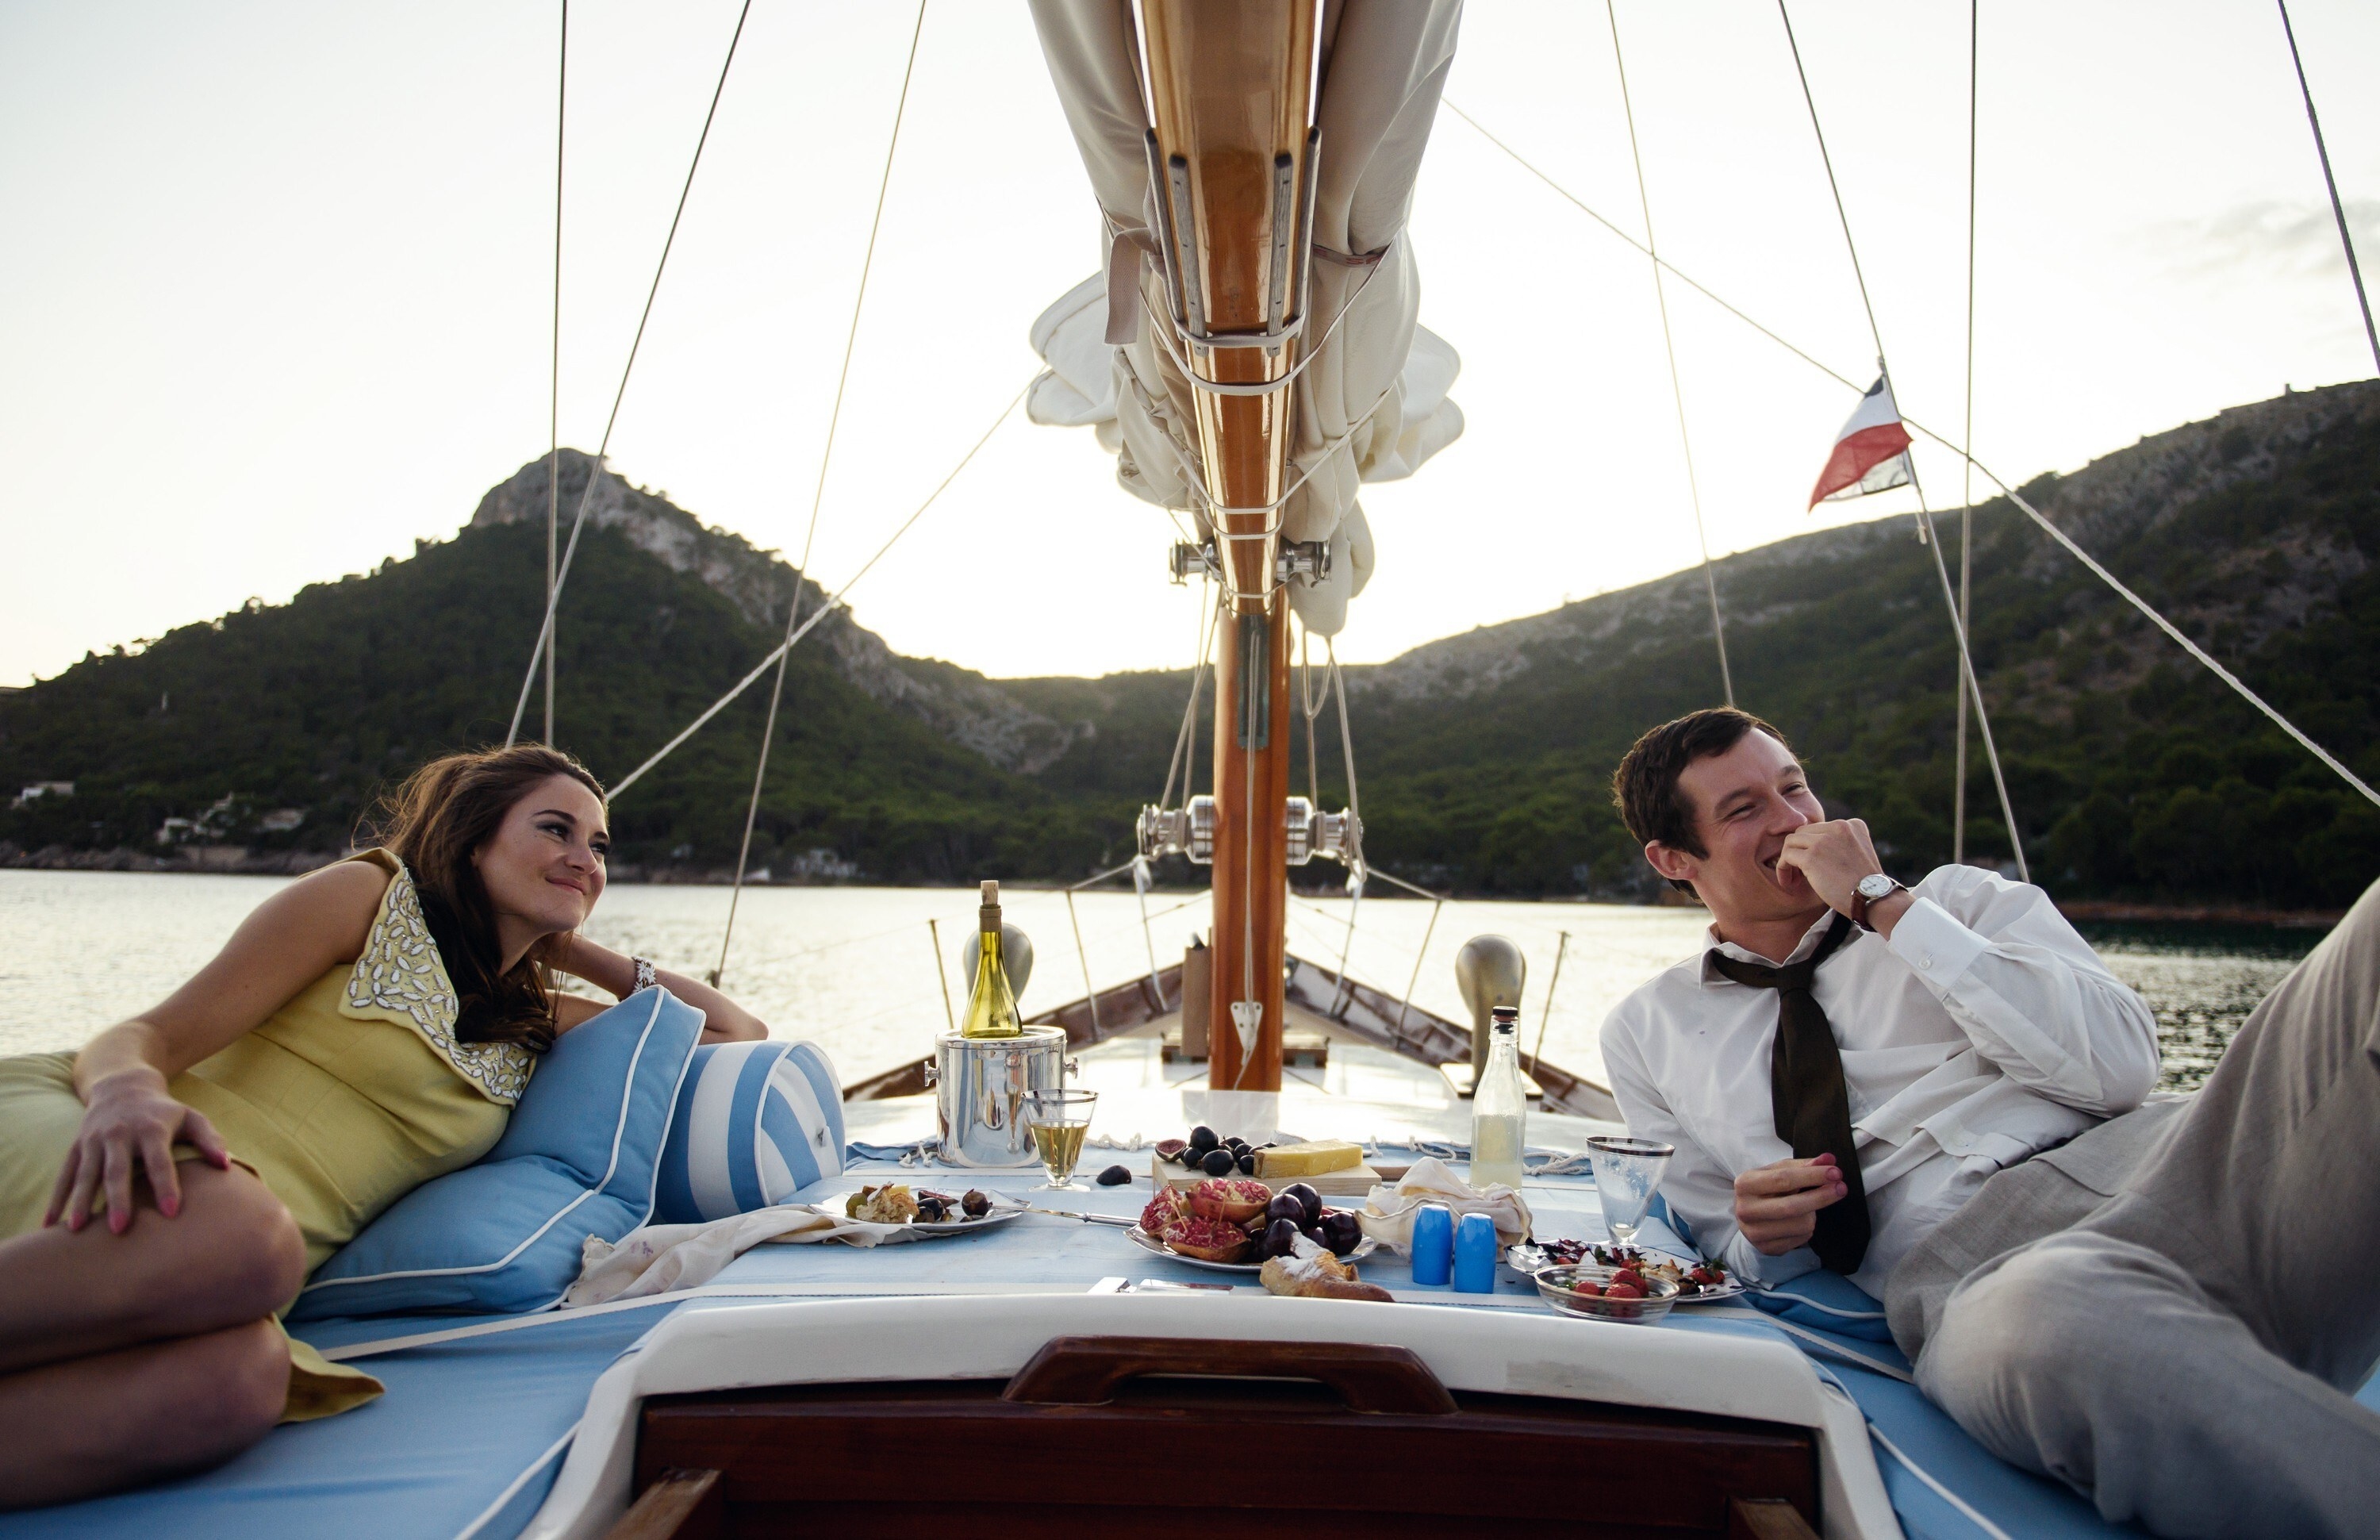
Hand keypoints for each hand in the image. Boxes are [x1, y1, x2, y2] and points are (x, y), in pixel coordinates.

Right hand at [45, 1068, 229, 1234]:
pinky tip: (48, 1225)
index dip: (167, 1185)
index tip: (171, 1213)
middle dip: (118, 1199)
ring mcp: (94, 1140)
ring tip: (76, 1231)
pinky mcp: (76, 1146)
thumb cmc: (164, 1112)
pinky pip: (64, 1175)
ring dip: (80, 1202)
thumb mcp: (191, 1117)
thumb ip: (209, 1139)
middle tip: (119, 1229)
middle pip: (118, 1170)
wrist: (123, 1085)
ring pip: (85, 1174)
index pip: (160, 1161)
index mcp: (151, 1129)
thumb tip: (226, 1165)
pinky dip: (56, 1199)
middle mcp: (119, 1134)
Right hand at [1732, 1154, 1847, 1255]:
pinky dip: (1808, 1228)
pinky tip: (1800, 1221)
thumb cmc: (1768, 1189)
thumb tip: (1829, 1159)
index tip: (1835, 1172)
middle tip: (1841, 1188)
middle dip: (1821, 1196)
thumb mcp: (1780, 1171)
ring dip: (1813, 1214)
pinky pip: (1802, 1238)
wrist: (1750, 1215)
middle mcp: (1745, 1210)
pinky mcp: (1767, 1248)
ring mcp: (1754, 1232)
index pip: (1783, 1179)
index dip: (1812, 1176)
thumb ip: (1804, 1165)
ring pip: (1801, 1224)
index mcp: (1745, 1184)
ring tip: (1809, 1207)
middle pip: (1791, 1206)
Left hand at [1777, 818, 1887, 919]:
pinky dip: (1783, 870)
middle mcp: (1839, 826)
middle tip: (1800, 872)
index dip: (1813, 847)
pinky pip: (1786, 857)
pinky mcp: (1812, 855)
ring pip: (1791, 842)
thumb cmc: (1865, 884)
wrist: (1872, 898)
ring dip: (1788, 860)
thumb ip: (1839, 845)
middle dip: (1799, 851)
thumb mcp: (1858, 854)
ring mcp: (1823, 840)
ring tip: (1793, 878)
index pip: (1821, 829)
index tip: (1815, 865)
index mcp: (1852, 825)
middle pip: (1804, 833)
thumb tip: (1811, 847)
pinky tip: (1789, 883)